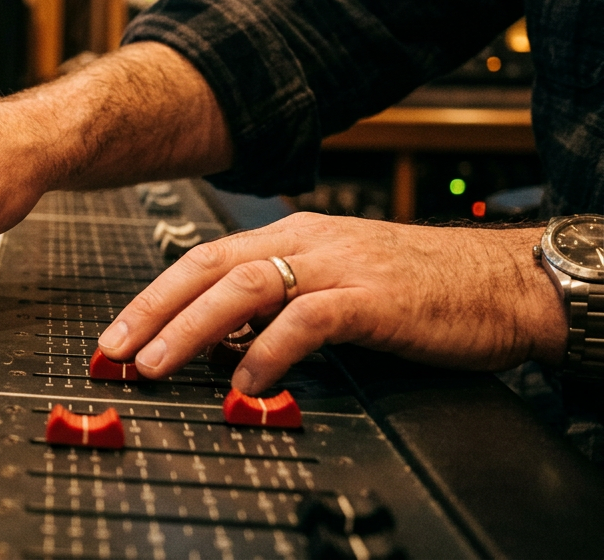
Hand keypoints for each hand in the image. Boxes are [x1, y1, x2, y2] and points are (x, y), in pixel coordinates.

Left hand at [96, 213, 565, 393]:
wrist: (503, 282)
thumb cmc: (420, 286)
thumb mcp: (333, 286)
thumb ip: (276, 306)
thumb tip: (217, 343)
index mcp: (291, 236)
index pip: (202, 259)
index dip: (153, 296)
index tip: (116, 332)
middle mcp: (307, 242)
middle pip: (207, 267)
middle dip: (152, 309)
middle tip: (112, 350)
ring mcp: (338, 266)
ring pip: (243, 288)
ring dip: (190, 329)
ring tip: (156, 365)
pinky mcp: (372, 297)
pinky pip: (305, 319)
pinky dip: (267, 350)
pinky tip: (244, 381)